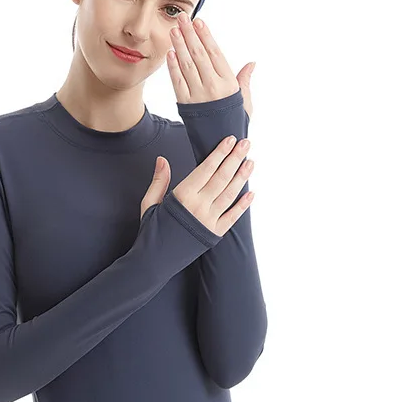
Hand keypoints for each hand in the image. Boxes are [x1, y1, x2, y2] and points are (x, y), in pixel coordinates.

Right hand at [140, 135, 254, 236]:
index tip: (229, 140)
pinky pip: (232, 217)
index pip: (206, 169)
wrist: (154, 262)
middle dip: (235, 159)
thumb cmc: (150, 232)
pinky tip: (251, 193)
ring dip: (242, 177)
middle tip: (246, 143)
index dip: (219, 153)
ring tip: (251, 162)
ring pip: (230, 194)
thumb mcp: (149, 204)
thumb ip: (159, 181)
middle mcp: (198, 207)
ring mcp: (209, 221)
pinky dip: (243, 205)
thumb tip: (162, 159)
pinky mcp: (214, 234)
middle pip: (222, 178)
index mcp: (182, 196)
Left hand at [167, 12, 254, 118]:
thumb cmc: (234, 121)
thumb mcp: (245, 101)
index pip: (215, 53)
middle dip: (189, 34)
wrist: (220, 145)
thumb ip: (245, 80)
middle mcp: (212, 87)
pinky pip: (177, 82)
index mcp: (229, 83)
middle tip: (181, 18)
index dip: (206, 36)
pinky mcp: (185, 104)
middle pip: (199, 55)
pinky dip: (173, 67)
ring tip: (173, 30)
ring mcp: (197, 95)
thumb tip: (251, 63)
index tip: (199, 22)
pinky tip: (170, 53)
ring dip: (179, 46)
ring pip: (186, 65)